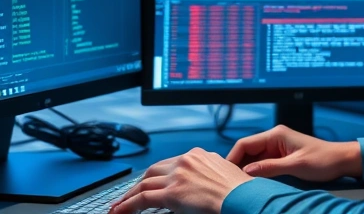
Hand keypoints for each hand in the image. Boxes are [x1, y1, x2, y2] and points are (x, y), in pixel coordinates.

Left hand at [110, 147, 252, 213]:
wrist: (244, 197)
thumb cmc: (240, 191)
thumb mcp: (224, 173)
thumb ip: (208, 174)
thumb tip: (201, 184)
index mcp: (198, 155)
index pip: (170, 163)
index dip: (157, 175)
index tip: (150, 184)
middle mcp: (186, 161)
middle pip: (153, 170)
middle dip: (139, 184)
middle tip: (128, 195)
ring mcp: (178, 175)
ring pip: (143, 184)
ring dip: (128, 196)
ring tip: (118, 207)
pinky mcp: (173, 192)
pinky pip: (142, 199)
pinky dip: (128, 205)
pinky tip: (120, 211)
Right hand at [226, 125, 361, 181]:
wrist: (340, 161)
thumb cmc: (323, 160)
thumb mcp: (296, 166)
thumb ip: (270, 167)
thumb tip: (247, 171)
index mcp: (276, 134)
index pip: (245, 143)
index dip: (232, 157)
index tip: (225, 172)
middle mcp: (274, 138)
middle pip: (247, 151)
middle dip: (237, 164)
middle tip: (229, 181)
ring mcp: (277, 148)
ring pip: (253, 158)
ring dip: (246, 170)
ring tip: (238, 184)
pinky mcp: (281, 157)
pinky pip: (262, 164)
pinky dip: (256, 172)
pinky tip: (252, 183)